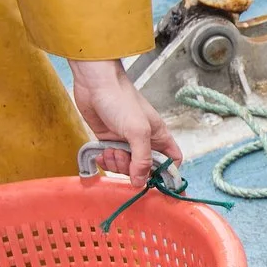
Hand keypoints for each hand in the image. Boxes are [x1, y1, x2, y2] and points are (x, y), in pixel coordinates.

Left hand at [69, 57, 182, 176]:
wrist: (95, 85)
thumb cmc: (120, 99)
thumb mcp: (138, 131)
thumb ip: (142, 159)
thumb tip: (141, 181)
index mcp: (158, 136)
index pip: (172, 161)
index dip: (167, 174)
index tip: (155, 182)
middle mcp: (143, 141)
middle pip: (144, 169)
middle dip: (132, 169)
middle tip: (122, 156)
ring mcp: (125, 141)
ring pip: (125, 167)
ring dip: (116, 163)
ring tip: (110, 149)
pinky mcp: (108, 140)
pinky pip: (109, 160)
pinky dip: (104, 160)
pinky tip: (101, 152)